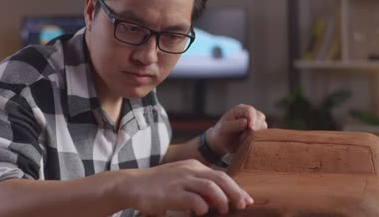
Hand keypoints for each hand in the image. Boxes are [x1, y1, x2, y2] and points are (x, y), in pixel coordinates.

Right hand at [121, 159, 253, 215]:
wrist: (133, 184)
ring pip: (210, 186)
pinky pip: (194, 199)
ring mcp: (180, 180)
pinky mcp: (172, 193)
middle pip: (220, 178)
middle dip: (235, 192)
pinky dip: (202, 207)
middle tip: (243, 205)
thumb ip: (198, 186)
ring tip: (225, 210)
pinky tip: (202, 212)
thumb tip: (218, 199)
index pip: (220, 175)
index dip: (236, 187)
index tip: (246, 199)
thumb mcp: (181, 179)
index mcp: (193, 166)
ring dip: (221, 199)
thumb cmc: (158, 185)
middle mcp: (189, 170)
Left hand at [208, 104, 266, 154]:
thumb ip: (234, 125)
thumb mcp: (223, 128)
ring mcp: (255, 122)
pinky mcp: (258, 131)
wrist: (222, 143)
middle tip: (243, 137)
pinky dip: (256, 139)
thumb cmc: (221, 133)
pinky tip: (246, 142)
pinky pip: (263, 134)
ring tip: (241, 140)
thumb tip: (246, 122)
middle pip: (260, 117)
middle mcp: (249, 114)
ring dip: (255, 134)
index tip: (251, 128)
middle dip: (255, 127)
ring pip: (263, 126)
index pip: (250, 110)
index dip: (252, 118)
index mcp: (239, 109)